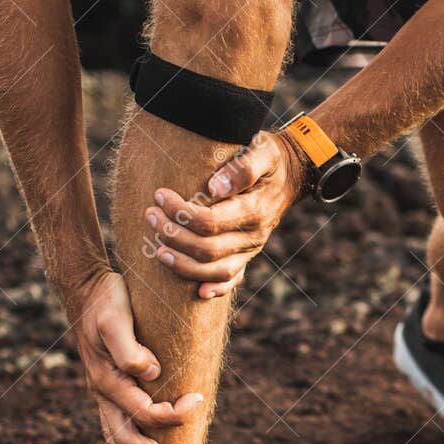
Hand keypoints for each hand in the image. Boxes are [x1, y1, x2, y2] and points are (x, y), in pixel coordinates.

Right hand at [65, 269, 203, 443]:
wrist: (88, 290)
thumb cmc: (107, 301)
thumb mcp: (116, 319)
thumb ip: (129, 349)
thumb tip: (150, 373)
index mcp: (107, 380)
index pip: (143, 411)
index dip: (171, 414)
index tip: (198, 400)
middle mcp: (103, 393)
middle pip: (128, 438)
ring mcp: (104, 396)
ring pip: (116, 441)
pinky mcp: (109, 393)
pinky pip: (114, 431)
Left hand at [143, 130, 305, 298]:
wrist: (294, 173)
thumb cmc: (271, 158)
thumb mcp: (263, 151)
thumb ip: (242, 167)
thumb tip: (214, 187)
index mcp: (255, 210)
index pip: (210, 221)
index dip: (181, 213)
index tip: (160, 196)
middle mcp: (253, 235)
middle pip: (207, 249)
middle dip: (174, 236)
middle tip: (149, 216)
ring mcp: (250, 249)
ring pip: (215, 270)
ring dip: (183, 264)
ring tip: (157, 250)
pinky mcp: (247, 255)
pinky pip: (232, 279)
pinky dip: (215, 288)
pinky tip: (198, 293)